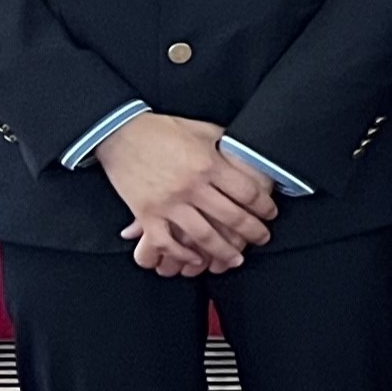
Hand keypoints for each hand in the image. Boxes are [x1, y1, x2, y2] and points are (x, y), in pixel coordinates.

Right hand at [94, 113, 275, 273]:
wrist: (120, 133)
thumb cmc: (164, 130)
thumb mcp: (202, 131)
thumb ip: (226, 147)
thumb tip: (248, 157)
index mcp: (209, 164)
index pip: (247, 193)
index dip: (264, 206)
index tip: (271, 214)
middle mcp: (192, 187)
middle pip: (231, 217)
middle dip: (252, 232)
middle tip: (263, 238)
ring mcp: (168, 203)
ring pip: (203, 236)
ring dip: (223, 251)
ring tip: (236, 259)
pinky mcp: (146, 214)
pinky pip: (167, 243)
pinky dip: (182, 255)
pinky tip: (196, 259)